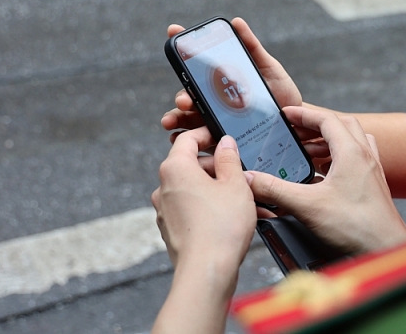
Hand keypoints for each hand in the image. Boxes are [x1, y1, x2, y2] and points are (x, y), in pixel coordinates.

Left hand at [151, 128, 255, 269]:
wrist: (207, 271)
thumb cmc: (221, 227)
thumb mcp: (235, 184)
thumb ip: (229, 159)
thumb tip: (225, 143)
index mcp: (175, 169)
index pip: (187, 139)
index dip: (206, 134)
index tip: (221, 137)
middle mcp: (163, 187)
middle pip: (190, 165)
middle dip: (216, 167)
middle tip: (240, 173)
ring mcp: (164, 210)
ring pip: (192, 188)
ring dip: (215, 189)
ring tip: (242, 199)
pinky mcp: (170, 229)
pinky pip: (190, 209)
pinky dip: (208, 207)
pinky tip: (229, 217)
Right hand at [161, 18, 302, 132]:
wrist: (295, 121)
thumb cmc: (279, 92)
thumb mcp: (267, 67)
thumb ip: (252, 47)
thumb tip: (237, 22)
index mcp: (220, 81)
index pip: (196, 67)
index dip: (182, 48)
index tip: (173, 32)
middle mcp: (213, 100)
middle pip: (189, 95)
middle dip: (181, 96)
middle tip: (184, 99)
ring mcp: (215, 119)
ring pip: (188, 119)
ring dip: (176, 119)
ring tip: (171, 121)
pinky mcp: (221, 138)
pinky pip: (200, 141)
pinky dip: (187, 140)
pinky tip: (179, 139)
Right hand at [247, 107, 405, 254]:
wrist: (385, 249)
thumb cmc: (356, 226)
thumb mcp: (307, 206)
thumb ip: (275, 190)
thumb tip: (250, 179)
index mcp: (352, 152)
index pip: (327, 119)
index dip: (304, 114)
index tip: (287, 114)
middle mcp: (365, 156)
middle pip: (341, 126)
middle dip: (315, 126)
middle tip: (295, 132)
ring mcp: (372, 171)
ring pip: (351, 142)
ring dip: (328, 142)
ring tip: (306, 152)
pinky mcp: (373, 186)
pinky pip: (356, 160)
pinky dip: (338, 159)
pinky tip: (323, 175)